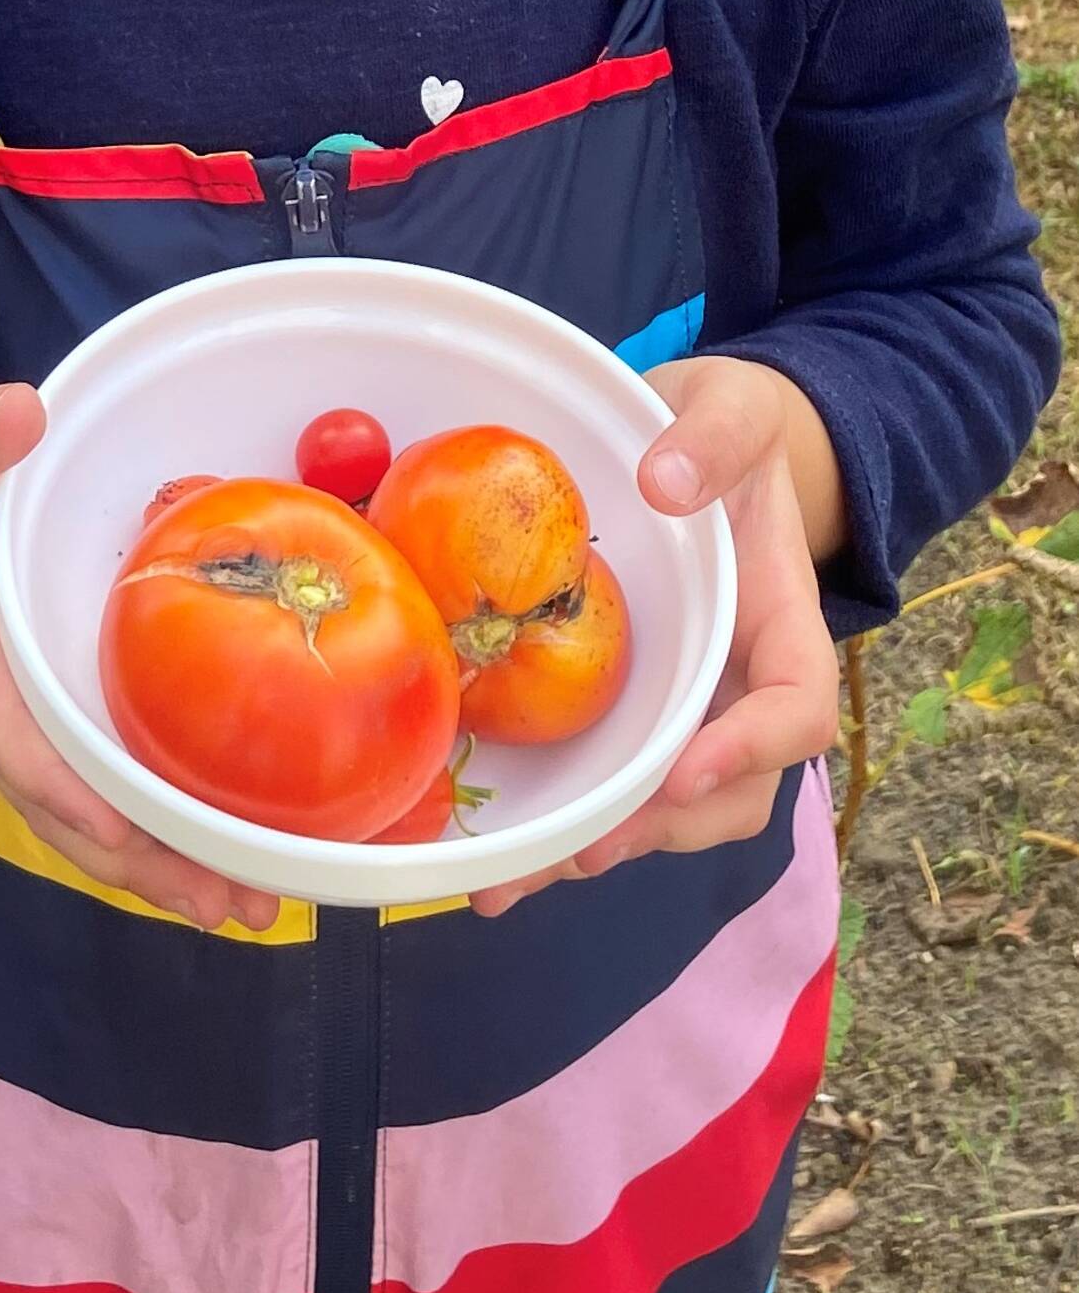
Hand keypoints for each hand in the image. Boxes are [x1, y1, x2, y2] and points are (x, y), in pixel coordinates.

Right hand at [0, 383, 280, 932]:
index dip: (59, 783)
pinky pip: (103, 789)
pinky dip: (154, 831)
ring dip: (161, 866)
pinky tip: (222, 857)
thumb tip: (21, 412)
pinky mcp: (58, 715)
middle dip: (140, 859)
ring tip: (247, 910)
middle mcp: (3, 702)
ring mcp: (31, 719)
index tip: (118, 831)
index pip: (9, 726)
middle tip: (229, 905)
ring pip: (89, 815)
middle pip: (64, 805)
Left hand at [471, 356, 841, 915]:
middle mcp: (738, 684)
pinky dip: (563, 824)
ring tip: (515, 882)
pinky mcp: (627, 709)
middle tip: (583, 851)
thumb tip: (668, 483)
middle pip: (730, 790)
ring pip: (665, 810)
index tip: (683, 771)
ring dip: (598, 850)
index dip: (751, 749)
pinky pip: (610, 782)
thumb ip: (715, 436)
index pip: (797, 704)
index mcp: (778, 620)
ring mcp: (683, 705)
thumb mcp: (732, 409)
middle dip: (660, 829)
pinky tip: (494, 853)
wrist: (698, 449)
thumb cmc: (725, 432)